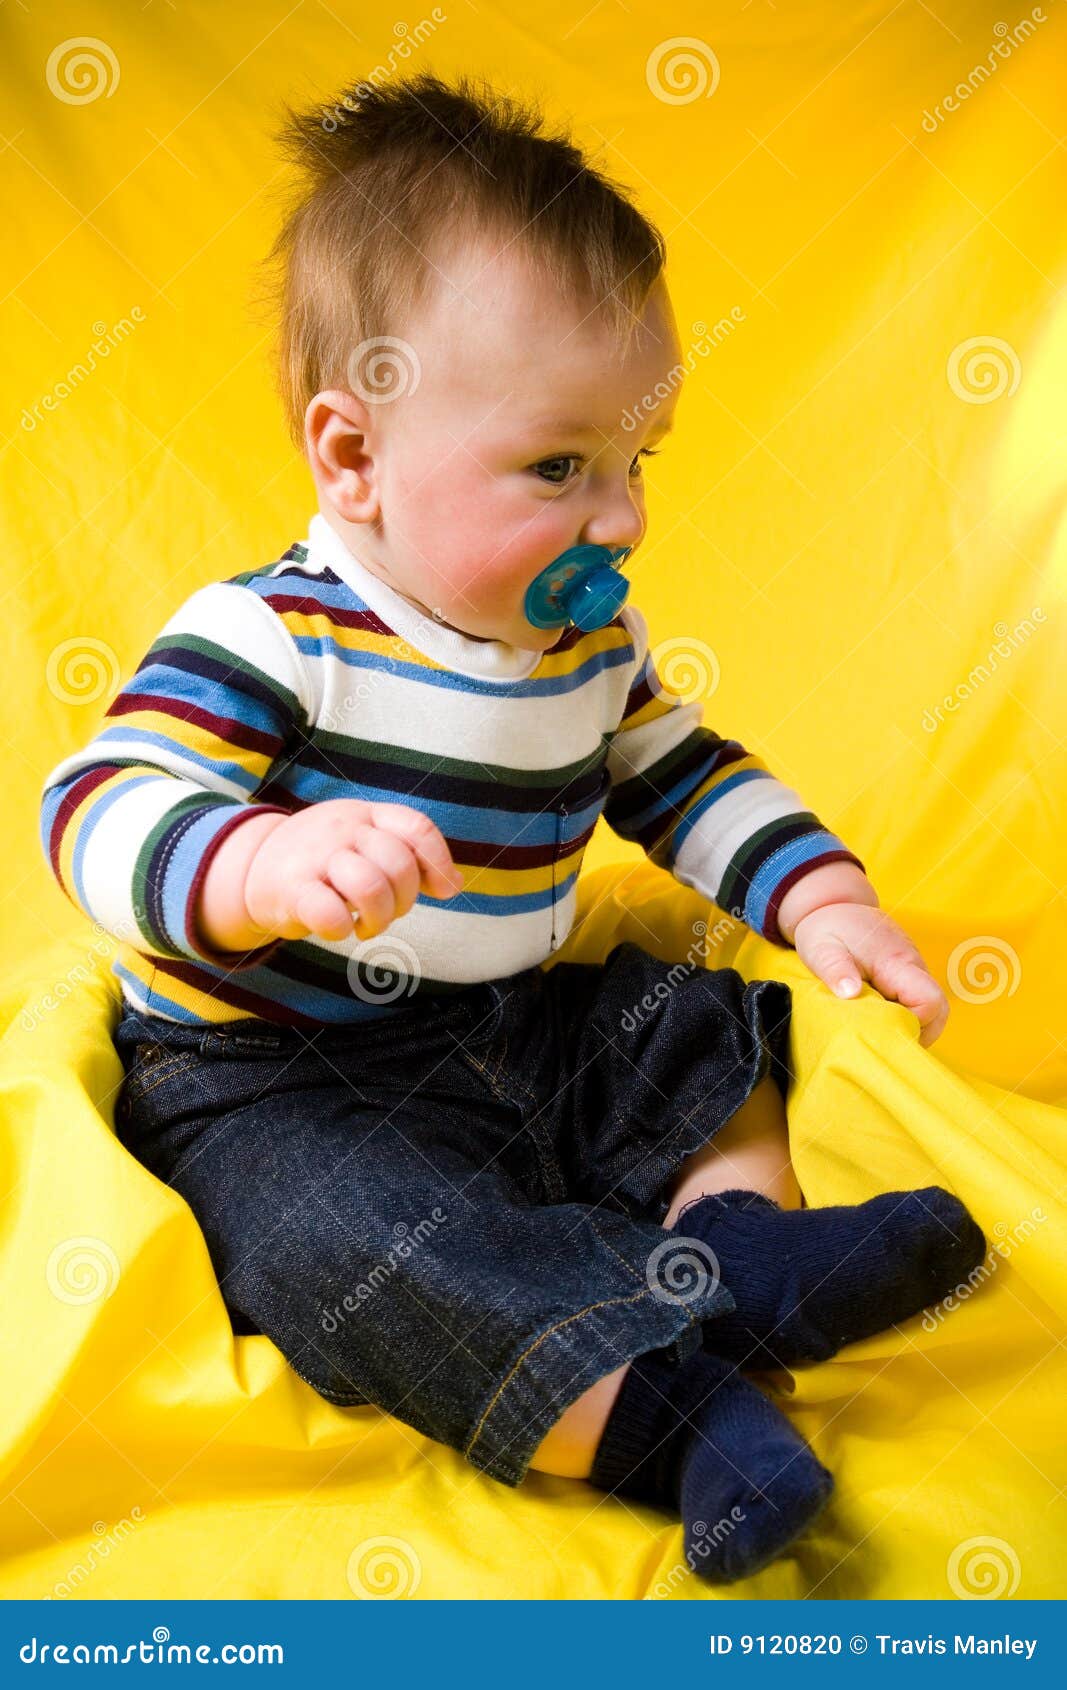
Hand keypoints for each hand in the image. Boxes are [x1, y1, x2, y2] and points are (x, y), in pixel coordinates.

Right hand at [242, 798, 463, 944]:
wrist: (254, 867)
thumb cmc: (323, 861)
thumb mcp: (365, 844)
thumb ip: (408, 857)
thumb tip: (455, 884)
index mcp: (366, 815)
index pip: (417, 827)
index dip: (439, 862)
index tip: (442, 890)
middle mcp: (343, 828)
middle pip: (399, 864)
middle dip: (405, 900)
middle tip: (387, 912)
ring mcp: (316, 856)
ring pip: (370, 887)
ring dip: (378, 917)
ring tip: (365, 925)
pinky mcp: (291, 888)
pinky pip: (330, 914)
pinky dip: (341, 930)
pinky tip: (337, 927)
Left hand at [792, 901, 949, 1047]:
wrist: (835, 907)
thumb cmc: (828, 929)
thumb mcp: (822, 949)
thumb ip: (836, 970)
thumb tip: (850, 993)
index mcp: (897, 962)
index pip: (930, 1002)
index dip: (914, 1023)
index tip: (883, 1028)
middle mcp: (914, 967)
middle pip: (938, 1012)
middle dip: (916, 1031)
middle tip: (879, 1034)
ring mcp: (913, 972)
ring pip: (929, 1011)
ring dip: (907, 1024)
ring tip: (874, 1025)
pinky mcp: (906, 977)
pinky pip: (916, 1004)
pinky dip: (900, 1015)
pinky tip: (875, 1015)